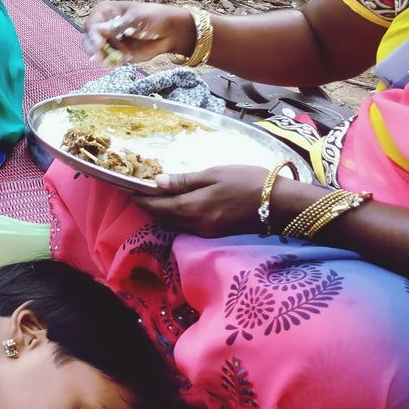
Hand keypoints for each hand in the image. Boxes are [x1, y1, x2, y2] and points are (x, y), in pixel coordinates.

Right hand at [83, 0, 193, 64]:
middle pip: (90, 39)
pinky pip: (109, 60)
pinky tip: (127, 58)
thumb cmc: (154, 17)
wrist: (170, 32)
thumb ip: (120, 24)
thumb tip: (100, 29)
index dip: (93, 35)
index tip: (98, 44)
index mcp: (105, 12)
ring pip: (97, 52)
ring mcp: (109, 40)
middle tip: (99, 58)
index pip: (92, 24)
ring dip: (107, 56)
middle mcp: (103, 26)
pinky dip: (114, 62)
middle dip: (94, 49)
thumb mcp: (138, 18)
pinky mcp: (116, 53)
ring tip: (126, 55)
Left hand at [131, 165, 268, 237]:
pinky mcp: (216, 234)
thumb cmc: (248, 181)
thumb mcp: (214, 174)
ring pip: (175, 224)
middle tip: (138, 193)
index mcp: (193, 208)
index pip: (157, 206)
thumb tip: (156, 182)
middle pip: (163, 218)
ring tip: (154, 199)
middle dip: (149, 207)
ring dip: (162, 213)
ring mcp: (206, 232)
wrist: (280, 204)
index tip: (128, 190)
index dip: (141, 199)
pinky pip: (188, 227)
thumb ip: (184, 181)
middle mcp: (196, 225)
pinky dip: (177, 218)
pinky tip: (177, 208)